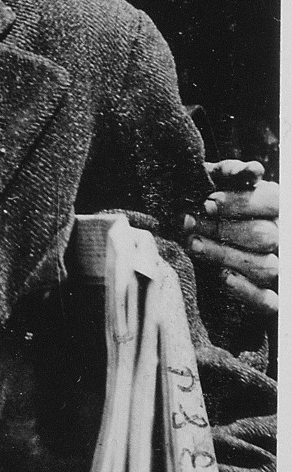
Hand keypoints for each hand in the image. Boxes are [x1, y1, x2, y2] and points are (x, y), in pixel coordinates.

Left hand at [186, 160, 277, 314]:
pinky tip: (224, 278)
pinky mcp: (273, 298)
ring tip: (194, 245)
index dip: (241, 204)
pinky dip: (248, 291)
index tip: (208, 203)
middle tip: (189, 223)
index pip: (273, 203)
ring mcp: (283, 269)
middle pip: (266, 236)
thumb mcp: (216, 182)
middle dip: (224, 229)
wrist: (196, 230)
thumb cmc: (209, 204)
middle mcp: (285, 237)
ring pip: (266, 267)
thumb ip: (231, 173)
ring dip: (227, 256)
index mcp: (277, 207)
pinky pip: (269, 301)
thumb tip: (252, 169)